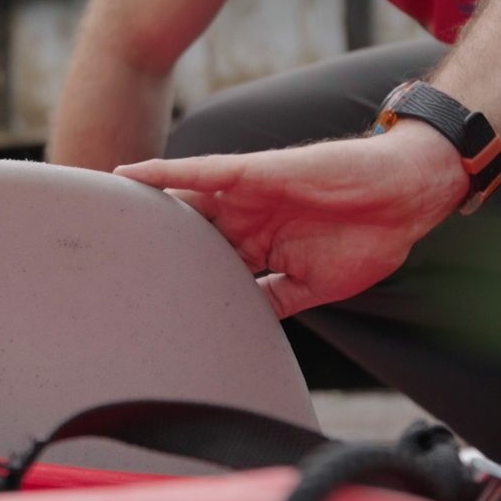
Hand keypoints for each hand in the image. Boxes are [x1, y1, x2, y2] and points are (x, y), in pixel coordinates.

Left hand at [113, 120, 468, 317]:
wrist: (402, 199)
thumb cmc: (367, 239)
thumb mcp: (312, 286)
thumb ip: (274, 300)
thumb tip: (243, 329)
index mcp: (258, 248)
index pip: (205, 266)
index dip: (175, 281)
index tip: (139, 304)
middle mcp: (245, 221)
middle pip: (184, 234)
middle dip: (148, 248)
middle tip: (103, 266)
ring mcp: (246, 196)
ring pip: (180, 202)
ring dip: (142, 210)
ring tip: (98, 220)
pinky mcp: (252, 172)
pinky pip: (198, 171)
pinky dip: (163, 172)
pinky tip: (127, 176)